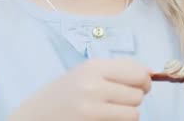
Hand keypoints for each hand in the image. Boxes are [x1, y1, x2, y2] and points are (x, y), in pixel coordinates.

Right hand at [9, 58, 151, 120]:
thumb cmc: (64, 94)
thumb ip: (117, 70)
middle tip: (120, 100)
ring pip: (134, 113)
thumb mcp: (86, 73)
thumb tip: (150, 73)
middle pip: (138, 94)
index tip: (140, 86)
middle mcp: (93, 85)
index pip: (138, 72)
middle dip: (134, 99)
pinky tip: (104, 120)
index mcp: (94, 67)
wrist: (33, 117)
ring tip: (111, 112)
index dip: (144, 81)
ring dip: (128, 114)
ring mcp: (91, 108)